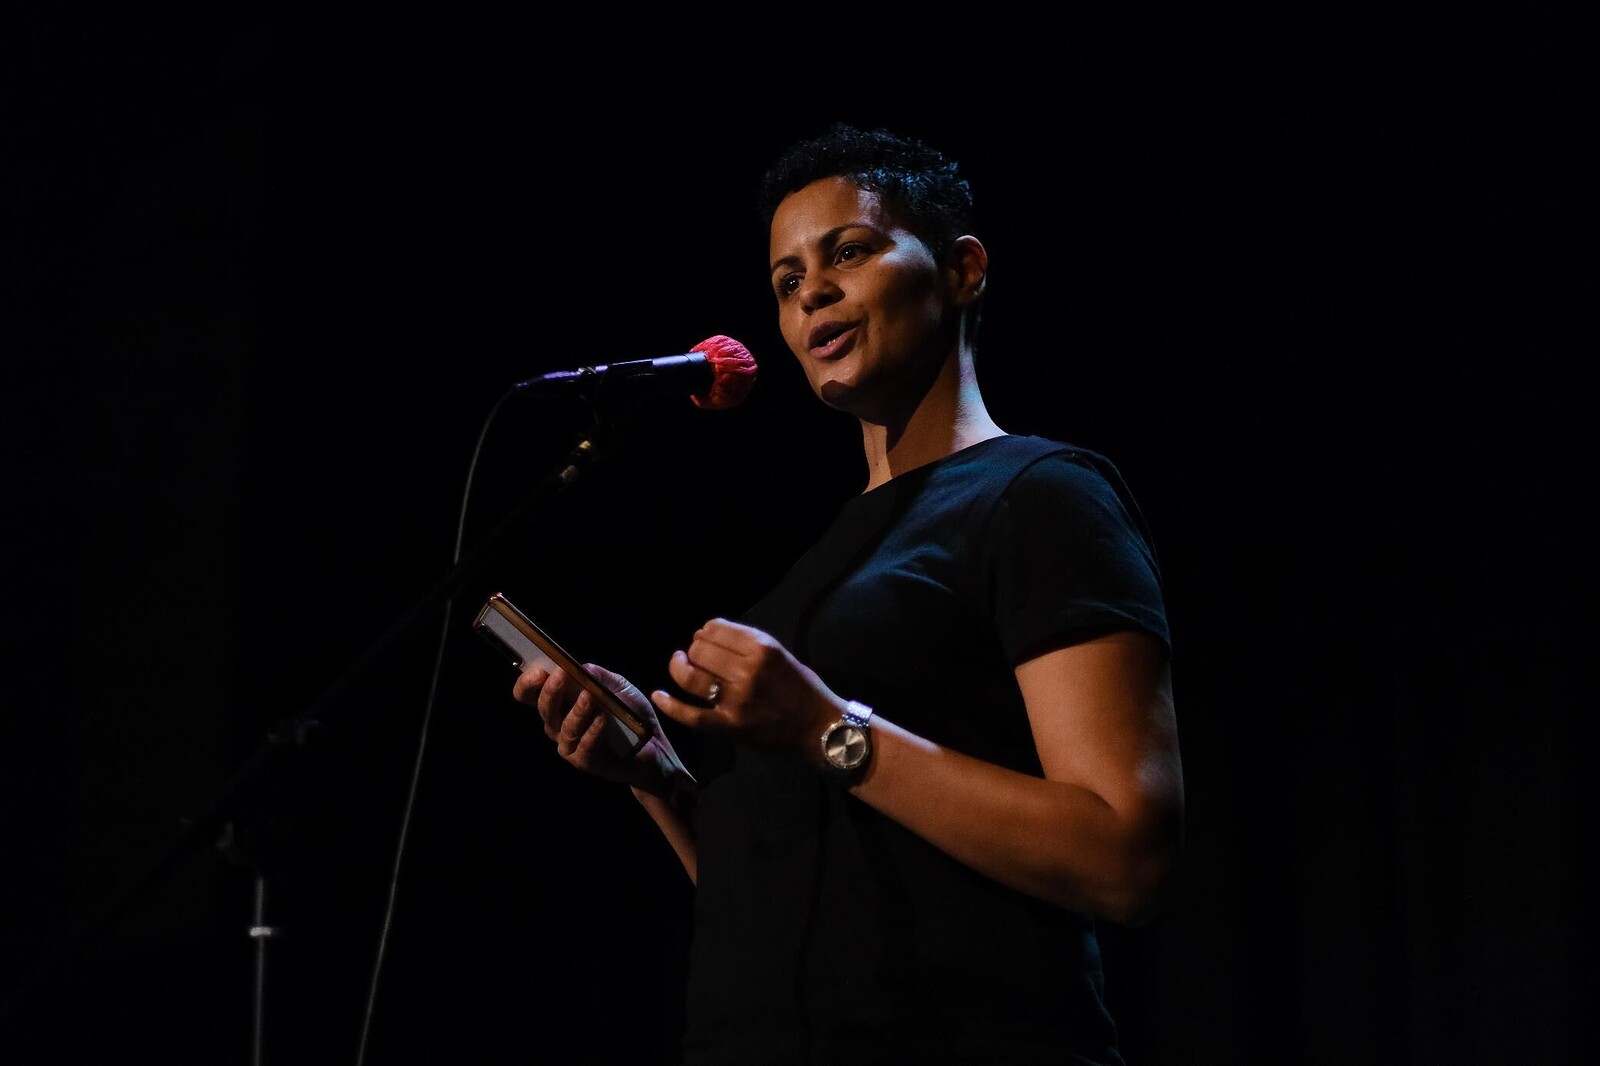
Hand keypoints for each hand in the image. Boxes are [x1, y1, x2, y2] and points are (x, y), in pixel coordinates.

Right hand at [513, 662, 684, 792]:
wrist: (653, 746)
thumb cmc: (629, 713)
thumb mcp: (618, 687)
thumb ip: (599, 677)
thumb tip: (581, 668)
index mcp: (560, 704)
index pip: (529, 694)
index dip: (527, 683)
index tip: (539, 671)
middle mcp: (558, 725)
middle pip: (543, 708)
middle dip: (550, 691)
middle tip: (561, 674)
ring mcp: (569, 746)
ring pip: (563, 729)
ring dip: (576, 711)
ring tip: (589, 697)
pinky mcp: (585, 762)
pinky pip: (584, 747)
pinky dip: (593, 731)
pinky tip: (603, 719)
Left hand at [652, 618, 845, 753]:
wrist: (819, 728)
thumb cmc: (803, 689)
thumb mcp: (781, 654)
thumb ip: (748, 644)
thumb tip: (708, 637)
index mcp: (762, 649)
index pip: (716, 629)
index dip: (706, 632)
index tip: (706, 638)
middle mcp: (746, 671)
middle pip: (699, 650)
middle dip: (694, 649)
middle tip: (697, 654)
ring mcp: (735, 700)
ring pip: (691, 677)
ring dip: (679, 667)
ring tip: (679, 664)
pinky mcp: (729, 726)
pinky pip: (691, 714)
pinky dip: (670, 705)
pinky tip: (658, 695)